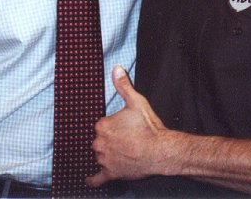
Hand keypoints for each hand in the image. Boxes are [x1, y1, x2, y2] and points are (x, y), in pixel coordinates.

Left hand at [87, 66, 167, 186]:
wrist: (161, 150)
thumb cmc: (149, 127)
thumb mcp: (137, 102)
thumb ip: (124, 85)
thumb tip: (116, 69)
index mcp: (103, 125)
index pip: (102, 126)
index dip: (114, 126)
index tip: (125, 128)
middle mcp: (100, 143)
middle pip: (99, 141)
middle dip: (110, 141)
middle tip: (127, 140)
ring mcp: (104, 159)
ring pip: (100, 156)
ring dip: (107, 156)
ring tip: (123, 154)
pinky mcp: (111, 173)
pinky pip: (97, 178)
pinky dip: (93, 180)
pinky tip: (89, 180)